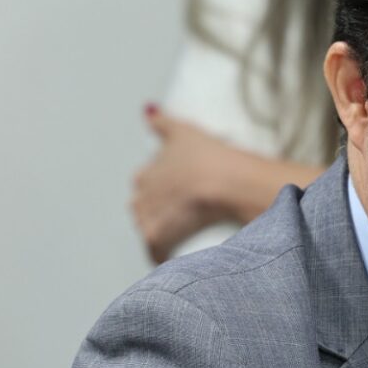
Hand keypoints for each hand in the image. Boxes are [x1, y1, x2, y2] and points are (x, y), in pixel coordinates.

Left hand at [131, 108, 237, 262]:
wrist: (226, 183)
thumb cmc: (210, 157)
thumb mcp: (184, 131)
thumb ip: (162, 121)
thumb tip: (147, 110)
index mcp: (147, 173)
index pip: (143, 183)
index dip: (161, 187)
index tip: (177, 190)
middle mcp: (142, 195)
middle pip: (141, 208)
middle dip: (157, 211)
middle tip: (184, 213)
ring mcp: (149, 217)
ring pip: (147, 228)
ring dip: (161, 231)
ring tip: (182, 234)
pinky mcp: (158, 237)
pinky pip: (155, 251)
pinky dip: (162, 255)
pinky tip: (173, 257)